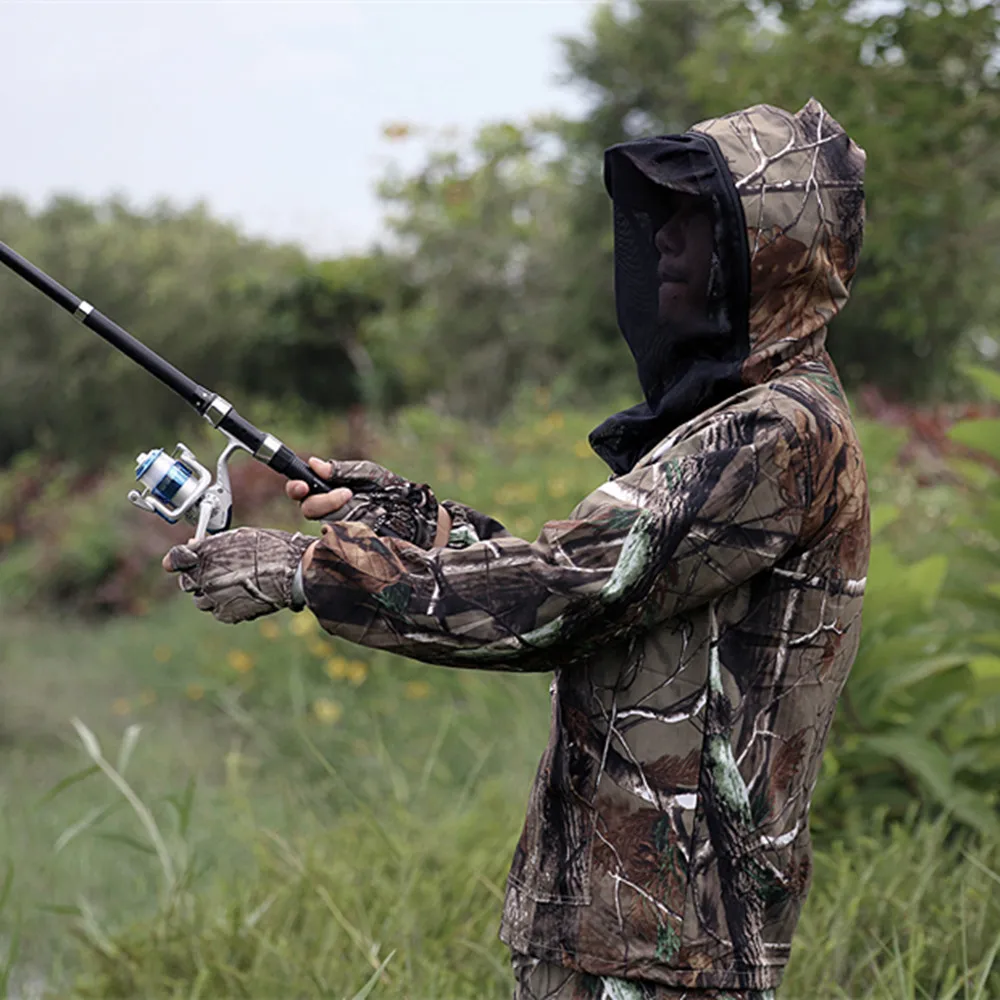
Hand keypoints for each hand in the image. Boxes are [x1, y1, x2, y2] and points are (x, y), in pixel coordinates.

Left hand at [162, 527, 312, 623]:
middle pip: (187, 583)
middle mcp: (204, 578)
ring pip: (201, 600)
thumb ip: (212, 545)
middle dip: (198, 578)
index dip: (177, 560)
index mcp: (205, 555)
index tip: (180, 561)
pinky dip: (226, 606)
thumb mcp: (239, 537)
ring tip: (235, 586)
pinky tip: (243, 596)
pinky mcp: (226, 614)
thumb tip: (194, 547)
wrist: (293, 571)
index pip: (176, 560)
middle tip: (218, 573)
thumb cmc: (271, 548)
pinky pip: (218, 611)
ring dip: (211, 594)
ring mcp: (214, 598)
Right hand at [286, 457, 443, 548]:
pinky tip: (363, 525)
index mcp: (330, 490)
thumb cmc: (392, 491)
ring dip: (337, 513)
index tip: (302, 485)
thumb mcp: (368, 474)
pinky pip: (340, 542)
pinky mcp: (353, 546)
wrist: (418, 516)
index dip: (296, 488)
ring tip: (360, 504)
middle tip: (345, 494)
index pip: (302, 491)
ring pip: (323, 525)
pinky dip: (348, 531)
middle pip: (308, 509)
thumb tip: (314, 463)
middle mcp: (332, 511)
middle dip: (320, 501)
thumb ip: (342, 470)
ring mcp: (341, 529)